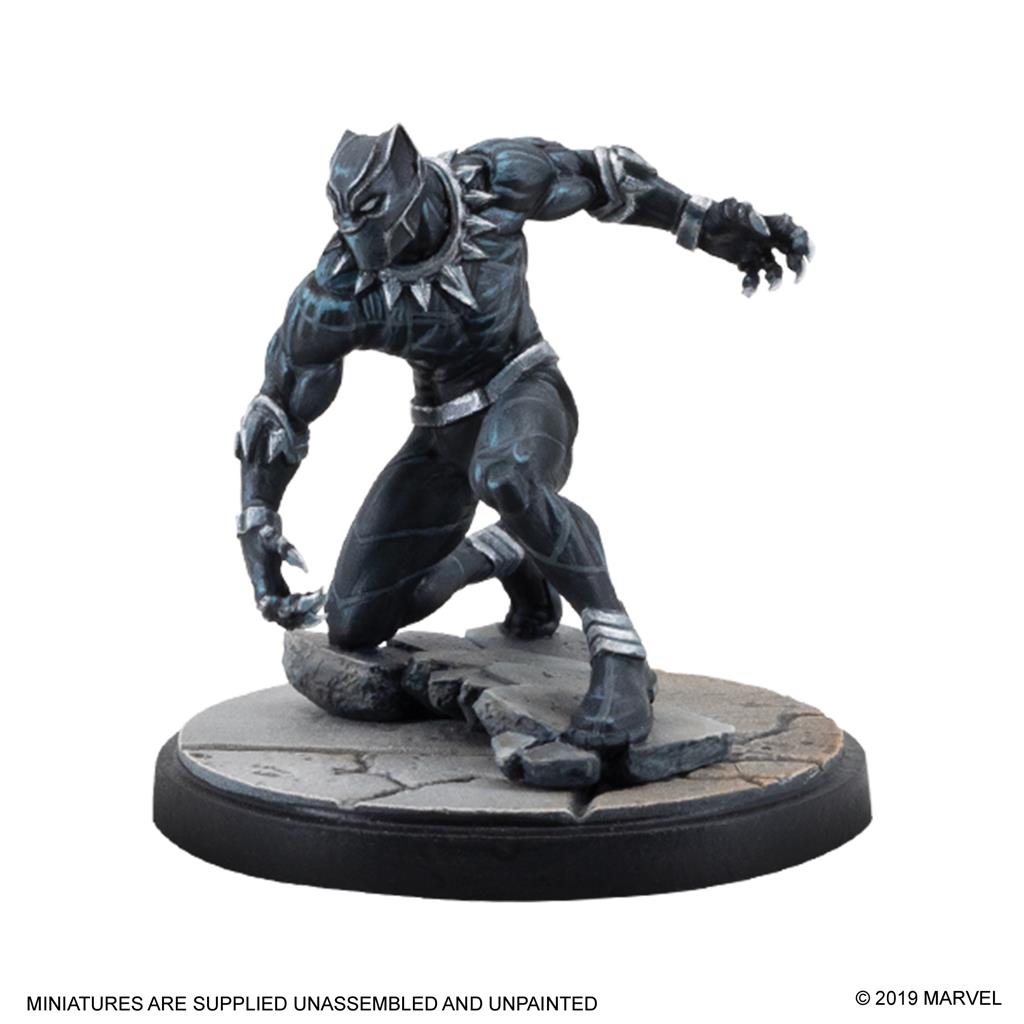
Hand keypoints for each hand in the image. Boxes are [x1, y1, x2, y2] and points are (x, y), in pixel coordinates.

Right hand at [238, 509, 324, 628]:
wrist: (256, 526)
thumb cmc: (262, 531)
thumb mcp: (272, 536)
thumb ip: (288, 551)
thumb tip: (307, 569)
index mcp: (259, 579)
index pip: (268, 605)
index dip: (284, 609)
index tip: (304, 600)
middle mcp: (263, 590)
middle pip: (278, 617)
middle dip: (300, 617)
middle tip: (321, 610)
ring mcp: (271, 590)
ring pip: (285, 616)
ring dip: (304, 618)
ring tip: (324, 612)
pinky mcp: (278, 588)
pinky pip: (290, 606)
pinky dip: (304, 607)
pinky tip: (317, 594)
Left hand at [699, 198, 811, 295]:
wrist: (699, 224)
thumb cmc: (717, 211)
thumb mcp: (731, 207)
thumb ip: (748, 213)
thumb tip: (766, 231)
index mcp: (770, 224)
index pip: (795, 233)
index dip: (805, 244)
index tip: (805, 257)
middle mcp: (767, 239)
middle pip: (791, 254)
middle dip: (799, 266)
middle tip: (797, 279)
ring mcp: (757, 252)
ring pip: (774, 269)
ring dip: (776, 281)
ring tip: (770, 288)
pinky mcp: (744, 262)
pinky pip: (753, 277)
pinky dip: (751, 286)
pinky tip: (745, 292)